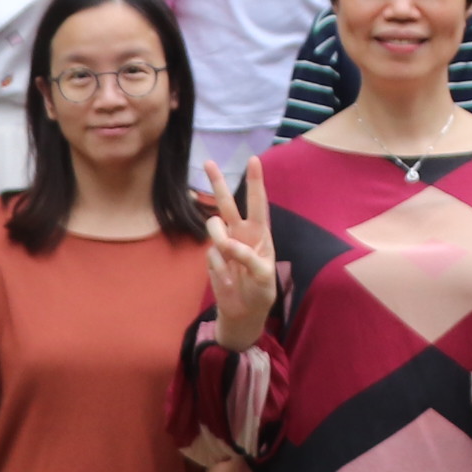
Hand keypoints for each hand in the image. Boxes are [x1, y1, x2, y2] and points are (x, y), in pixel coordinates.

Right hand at [201, 157, 279, 350]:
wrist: (244, 311)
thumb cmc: (261, 291)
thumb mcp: (263, 277)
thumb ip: (248, 258)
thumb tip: (226, 244)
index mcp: (260, 234)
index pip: (258, 204)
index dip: (255, 182)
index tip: (253, 160)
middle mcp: (242, 233)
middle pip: (228, 203)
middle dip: (218, 183)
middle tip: (208, 162)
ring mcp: (225, 243)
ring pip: (213, 225)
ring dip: (219, 238)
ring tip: (229, 256)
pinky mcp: (213, 256)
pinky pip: (210, 253)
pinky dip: (218, 267)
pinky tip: (227, 280)